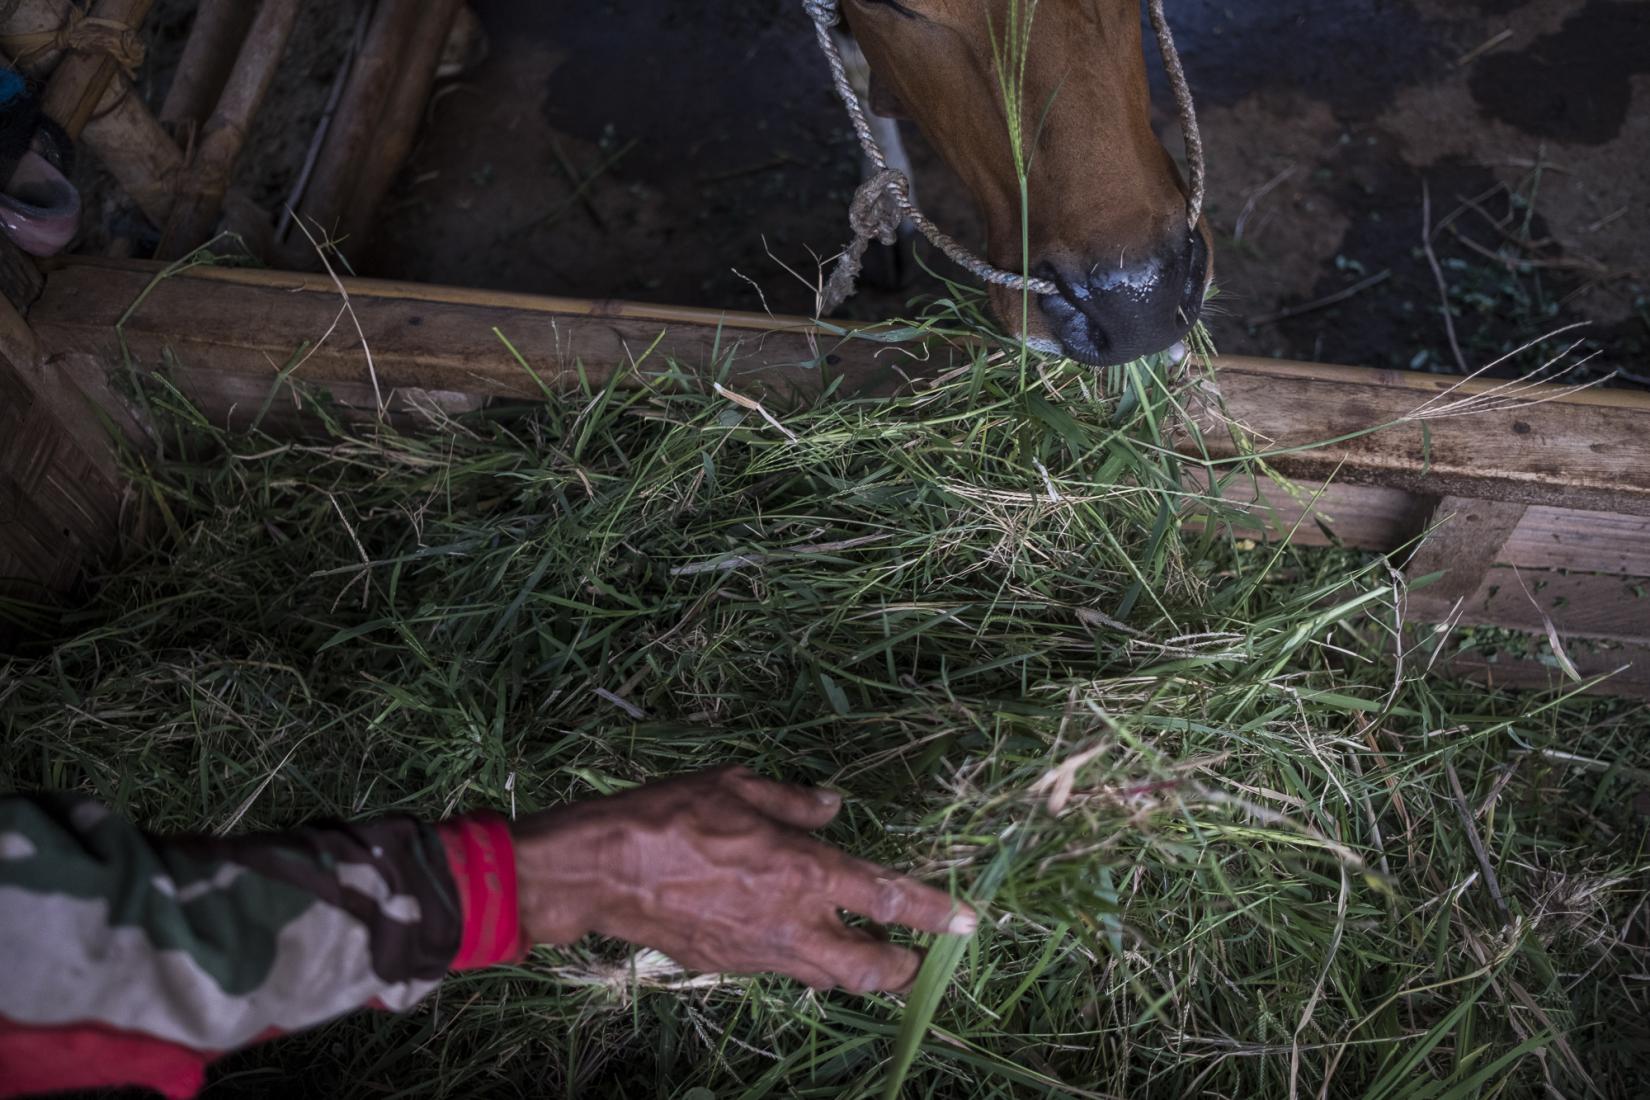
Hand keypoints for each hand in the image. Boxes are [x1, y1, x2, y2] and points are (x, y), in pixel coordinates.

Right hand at [512, 766, 975, 992]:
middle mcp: (793, 920)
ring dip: (853, 969)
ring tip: (864, 952)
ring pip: (827, 979)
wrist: (604, 869)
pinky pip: (782, 970)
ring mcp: (761, 951)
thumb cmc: (672, 814)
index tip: (968, 922)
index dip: (935, 912)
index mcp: (805, 870)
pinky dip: (802, 960)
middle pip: (870, 968)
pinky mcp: (729, 965)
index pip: (888, 899)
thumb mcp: (739, 785)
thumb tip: (833, 807)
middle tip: (914, 957)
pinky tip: (795, 938)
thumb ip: (795, 802)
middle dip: (902, 968)